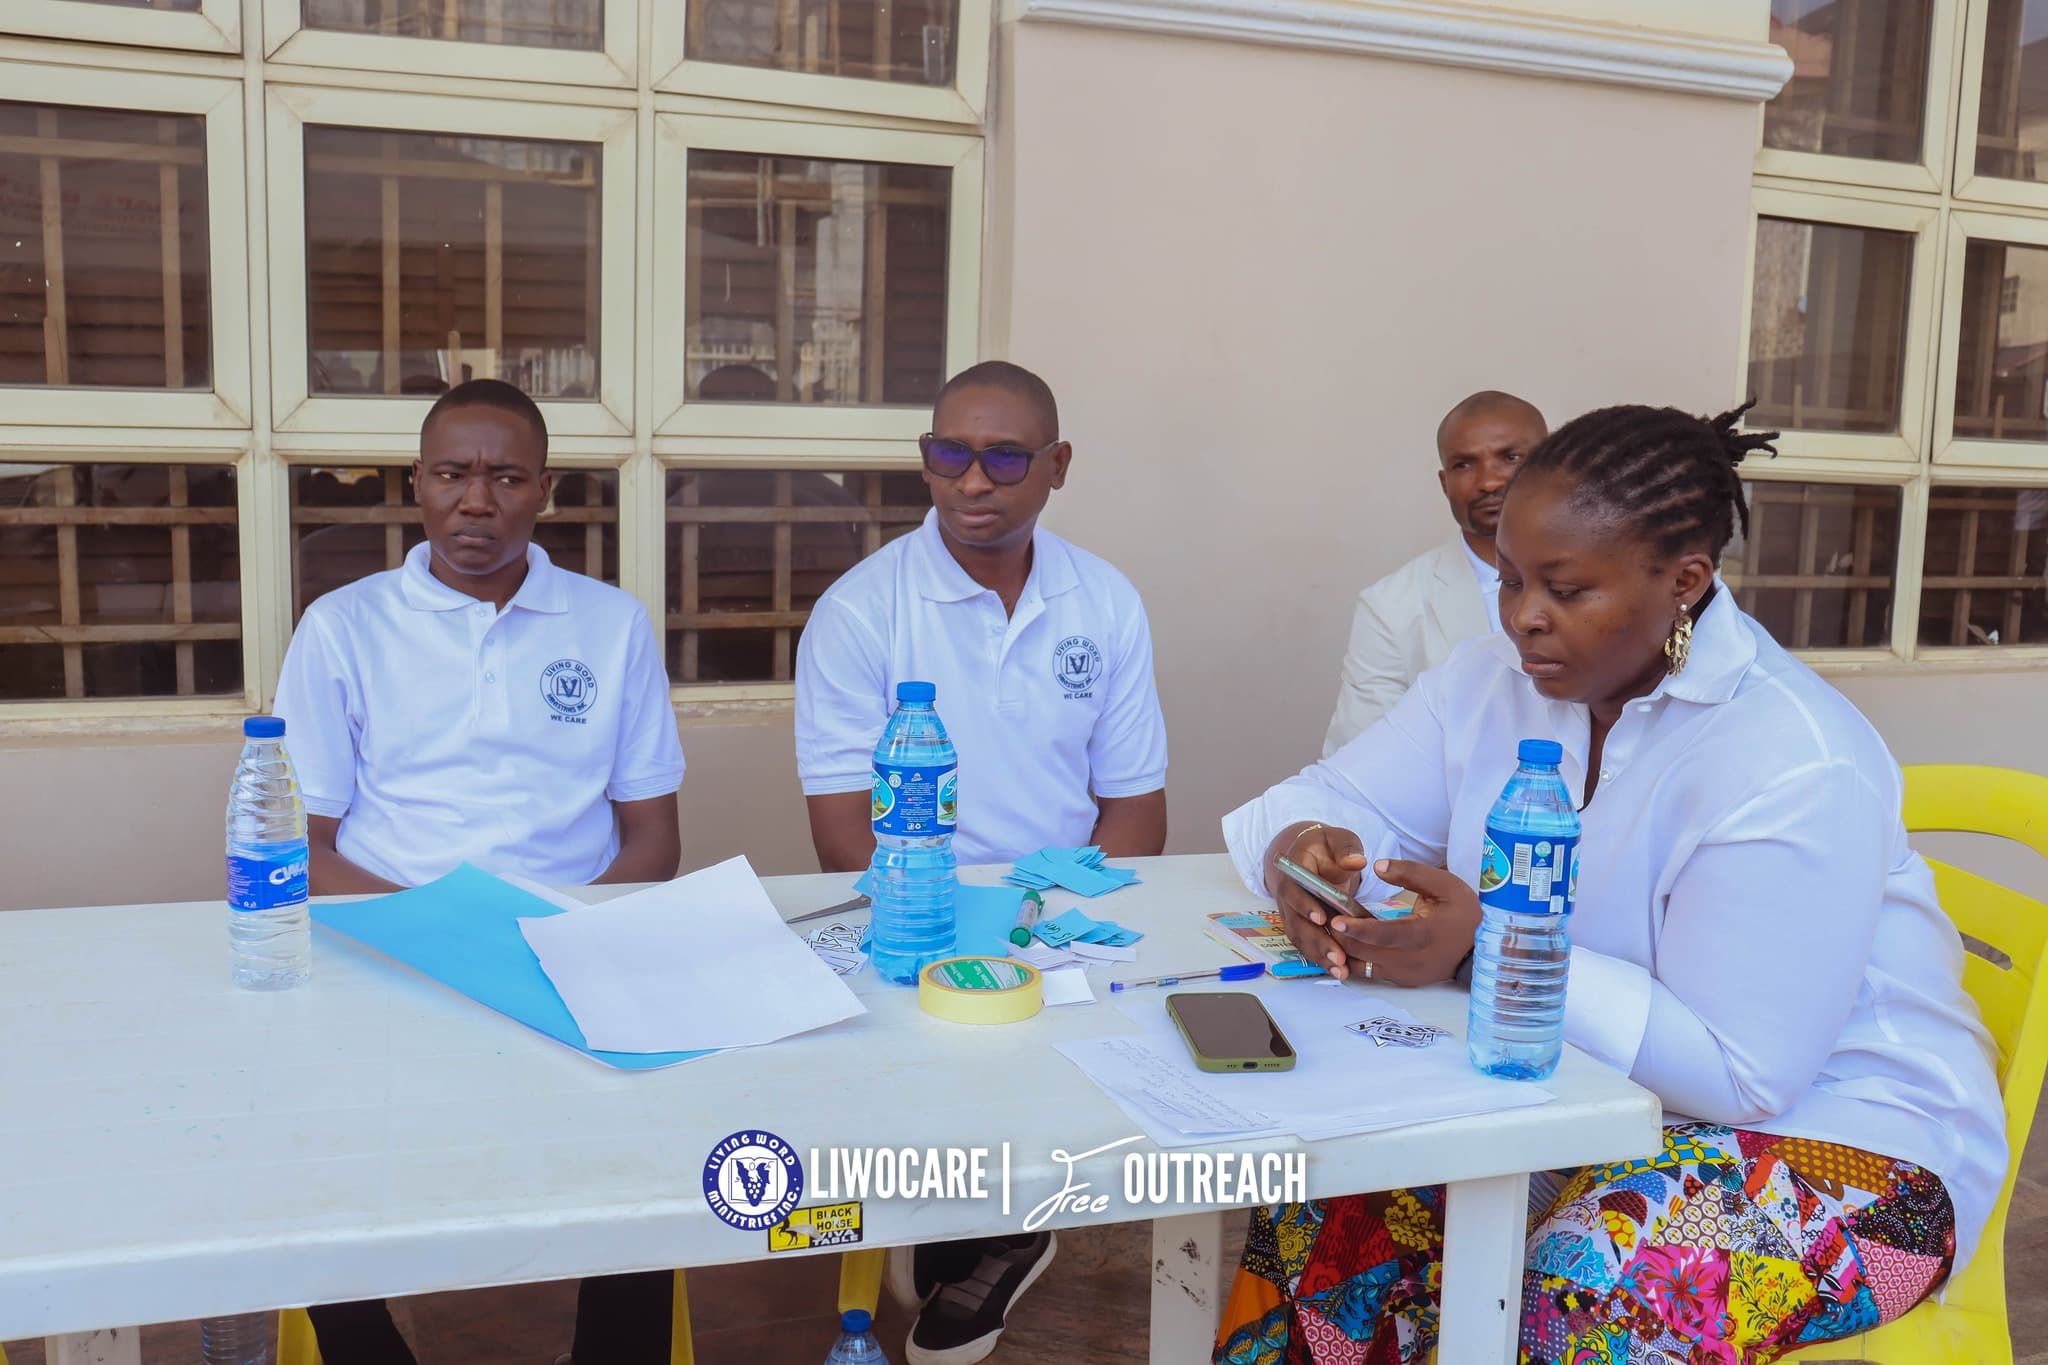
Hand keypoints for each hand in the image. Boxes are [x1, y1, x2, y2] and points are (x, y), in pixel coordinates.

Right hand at [1262, 822, 1367, 980]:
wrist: (1312, 857)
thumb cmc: (1327, 848)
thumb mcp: (1338, 839)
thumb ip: (1346, 849)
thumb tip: (1357, 862)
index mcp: (1294, 870)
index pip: (1295, 889)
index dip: (1305, 905)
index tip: (1321, 918)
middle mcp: (1288, 894)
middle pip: (1297, 921)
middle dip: (1316, 940)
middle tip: (1337, 956)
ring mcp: (1293, 913)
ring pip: (1302, 937)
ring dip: (1319, 955)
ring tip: (1340, 971)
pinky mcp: (1302, 926)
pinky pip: (1308, 945)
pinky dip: (1321, 959)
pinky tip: (1339, 972)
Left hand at [1326, 860, 1481, 986]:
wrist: (1483, 945)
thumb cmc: (1463, 911)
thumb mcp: (1444, 883)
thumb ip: (1410, 873)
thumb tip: (1377, 865)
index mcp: (1424, 934)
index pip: (1384, 935)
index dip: (1357, 929)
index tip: (1335, 919)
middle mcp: (1414, 960)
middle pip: (1367, 954)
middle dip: (1342, 938)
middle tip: (1322, 919)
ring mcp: (1408, 975)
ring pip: (1366, 967)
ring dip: (1345, 950)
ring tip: (1329, 930)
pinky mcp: (1405, 981)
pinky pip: (1373, 973)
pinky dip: (1357, 959)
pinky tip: (1346, 943)